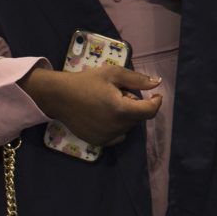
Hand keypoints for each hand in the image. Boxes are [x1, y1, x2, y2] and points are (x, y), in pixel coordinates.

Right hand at [20, 64, 161, 146]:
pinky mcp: (98, 142)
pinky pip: (118, 136)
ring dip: (127, 116)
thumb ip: (137, 80)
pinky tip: (106, 116)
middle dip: (136, 105)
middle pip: (138, 118)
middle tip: (122, 93)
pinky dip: (118, 127)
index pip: (150, 111)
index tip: (155, 95)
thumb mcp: (112, 74)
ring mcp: (106, 137)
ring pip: (128, 127)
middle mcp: (116, 127)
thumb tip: (157, 83)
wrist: (59, 96)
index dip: (156, 102)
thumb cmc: (86, 81)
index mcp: (121, 109)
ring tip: (110, 103)